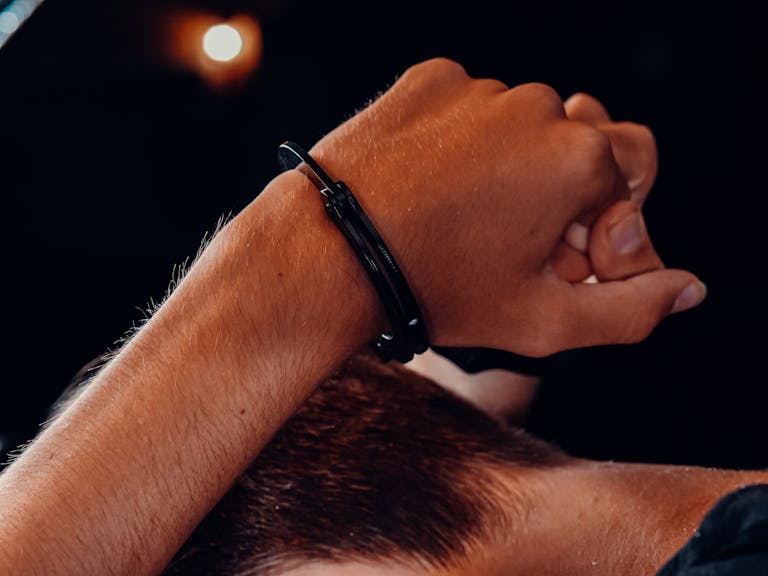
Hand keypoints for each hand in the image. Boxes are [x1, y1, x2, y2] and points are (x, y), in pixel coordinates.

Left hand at [308, 58, 703, 355]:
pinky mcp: (428, 80)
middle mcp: (536, 106)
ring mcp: (478, 87)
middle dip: (565, 193)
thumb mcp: (543, 321)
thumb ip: (631, 310)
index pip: (632, 176)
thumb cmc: (438, 289)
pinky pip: (468, 108)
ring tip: (467, 217)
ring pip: (522, 127)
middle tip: (521, 240)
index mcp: (578, 156)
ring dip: (513, 167)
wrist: (329, 253)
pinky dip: (463, 143)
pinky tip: (433, 185)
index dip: (606, 224)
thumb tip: (686, 287)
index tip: (566, 258)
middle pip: (580, 145)